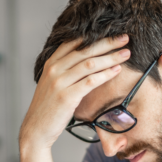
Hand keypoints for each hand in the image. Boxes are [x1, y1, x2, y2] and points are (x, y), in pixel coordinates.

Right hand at [19, 35, 130, 151]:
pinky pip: (90, 81)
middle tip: (125, 38)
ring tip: (126, 53)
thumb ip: (64, 70)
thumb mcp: (51, 84)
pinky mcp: (66, 97)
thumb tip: (86, 61)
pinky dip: (106, 74)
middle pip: (85, 50)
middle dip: (107, 43)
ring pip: (90, 64)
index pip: (74, 42)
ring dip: (111, 57)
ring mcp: (59, 82)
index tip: (112, 32)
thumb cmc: (48, 108)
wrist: (36, 130)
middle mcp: (54, 70)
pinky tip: (117, 70)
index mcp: (50, 63)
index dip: (94, 35)